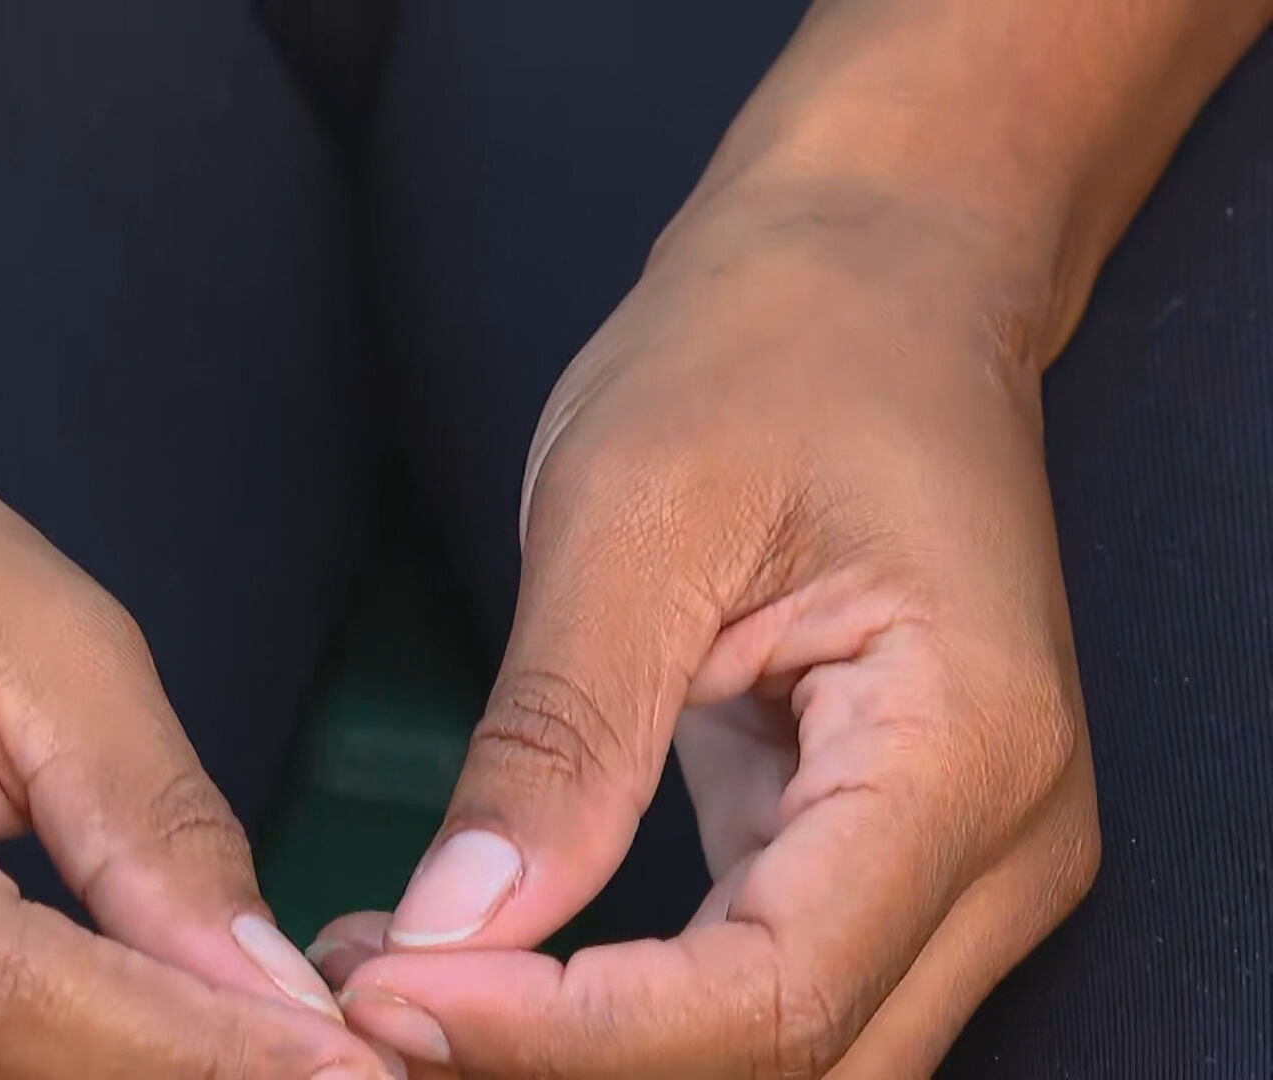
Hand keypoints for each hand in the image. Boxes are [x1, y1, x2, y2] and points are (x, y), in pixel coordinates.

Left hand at [316, 197, 1099, 1075]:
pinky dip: (623, 1011)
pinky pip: (759, 990)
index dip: (571, 1037)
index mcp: (965, 752)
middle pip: (791, 1066)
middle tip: (375, 1015)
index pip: (771, 993)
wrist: (874, 281)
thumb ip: (559, 735)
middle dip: (577, 1071)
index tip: (391, 1000)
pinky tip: (485, 965)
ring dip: (597, 1059)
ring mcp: (950, 862)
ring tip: (408, 989)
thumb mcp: (635, 513)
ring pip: (782, 1057)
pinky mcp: (872, 849)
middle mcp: (997, 846)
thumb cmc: (774, 349)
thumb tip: (455, 931)